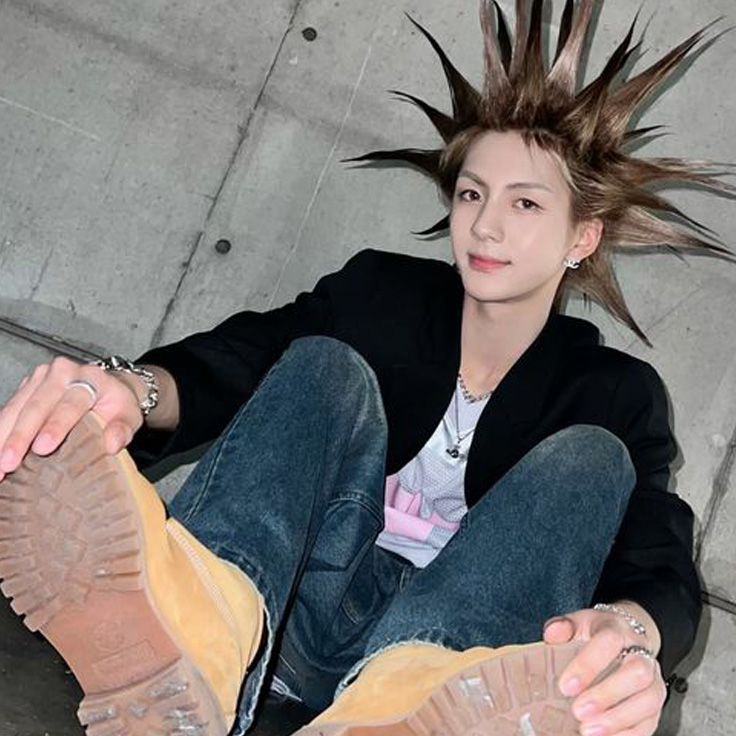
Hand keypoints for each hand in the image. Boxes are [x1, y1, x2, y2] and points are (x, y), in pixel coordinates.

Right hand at [0, 356, 143, 481]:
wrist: (109, 387)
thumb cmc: (118, 405)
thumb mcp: (130, 416)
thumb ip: (123, 429)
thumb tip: (112, 444)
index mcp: (90, 378)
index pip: (70, 404)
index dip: (55, 426)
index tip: (42, 448)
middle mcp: (62, 372)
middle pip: (36, 406)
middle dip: (19, 436)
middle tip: (8, 464)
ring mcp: (40, 377)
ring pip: (16, 408)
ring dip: (2, 438)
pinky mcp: (26, 387)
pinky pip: (8, 410)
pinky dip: (0, 433)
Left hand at [543, 607, 666, 735]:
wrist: (626, 638)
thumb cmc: (597, 634)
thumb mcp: (578, 623)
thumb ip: (562, 626)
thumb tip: (551, 634)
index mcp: (618, 630)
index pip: (609, 642)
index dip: (588, 665)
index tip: (566, 686)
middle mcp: (641, 653)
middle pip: (637, 673)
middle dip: (607, 695)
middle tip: (579, 710)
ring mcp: (653, 679)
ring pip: (649, 700)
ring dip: (618, 719)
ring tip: (589, 730)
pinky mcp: (656, 703)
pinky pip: (651, 722)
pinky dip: (629, 734)